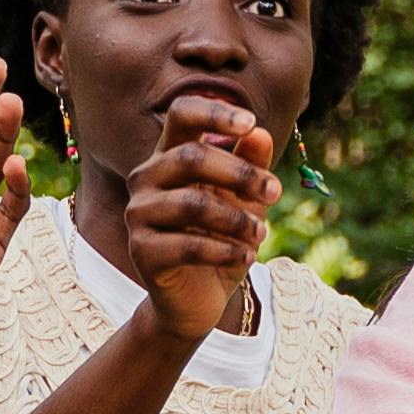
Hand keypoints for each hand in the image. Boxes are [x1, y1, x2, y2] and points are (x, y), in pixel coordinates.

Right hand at [123, 108, 274, 346]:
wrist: (197, 300)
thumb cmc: (221, 240)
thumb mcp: (245, 202)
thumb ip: (250, 167)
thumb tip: (260, 134)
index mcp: (169, 156)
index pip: (181, 114)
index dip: (214, 112)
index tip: (251, 123)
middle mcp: (146, 178)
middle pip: (190, 157)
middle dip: (241, 174)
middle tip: (274, 193)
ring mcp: (138, 214)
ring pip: (191, 203)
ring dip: (237, 219)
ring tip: (262, 235)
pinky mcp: (141, 251)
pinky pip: (188, 245)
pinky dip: (225, 251)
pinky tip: (246, 258)